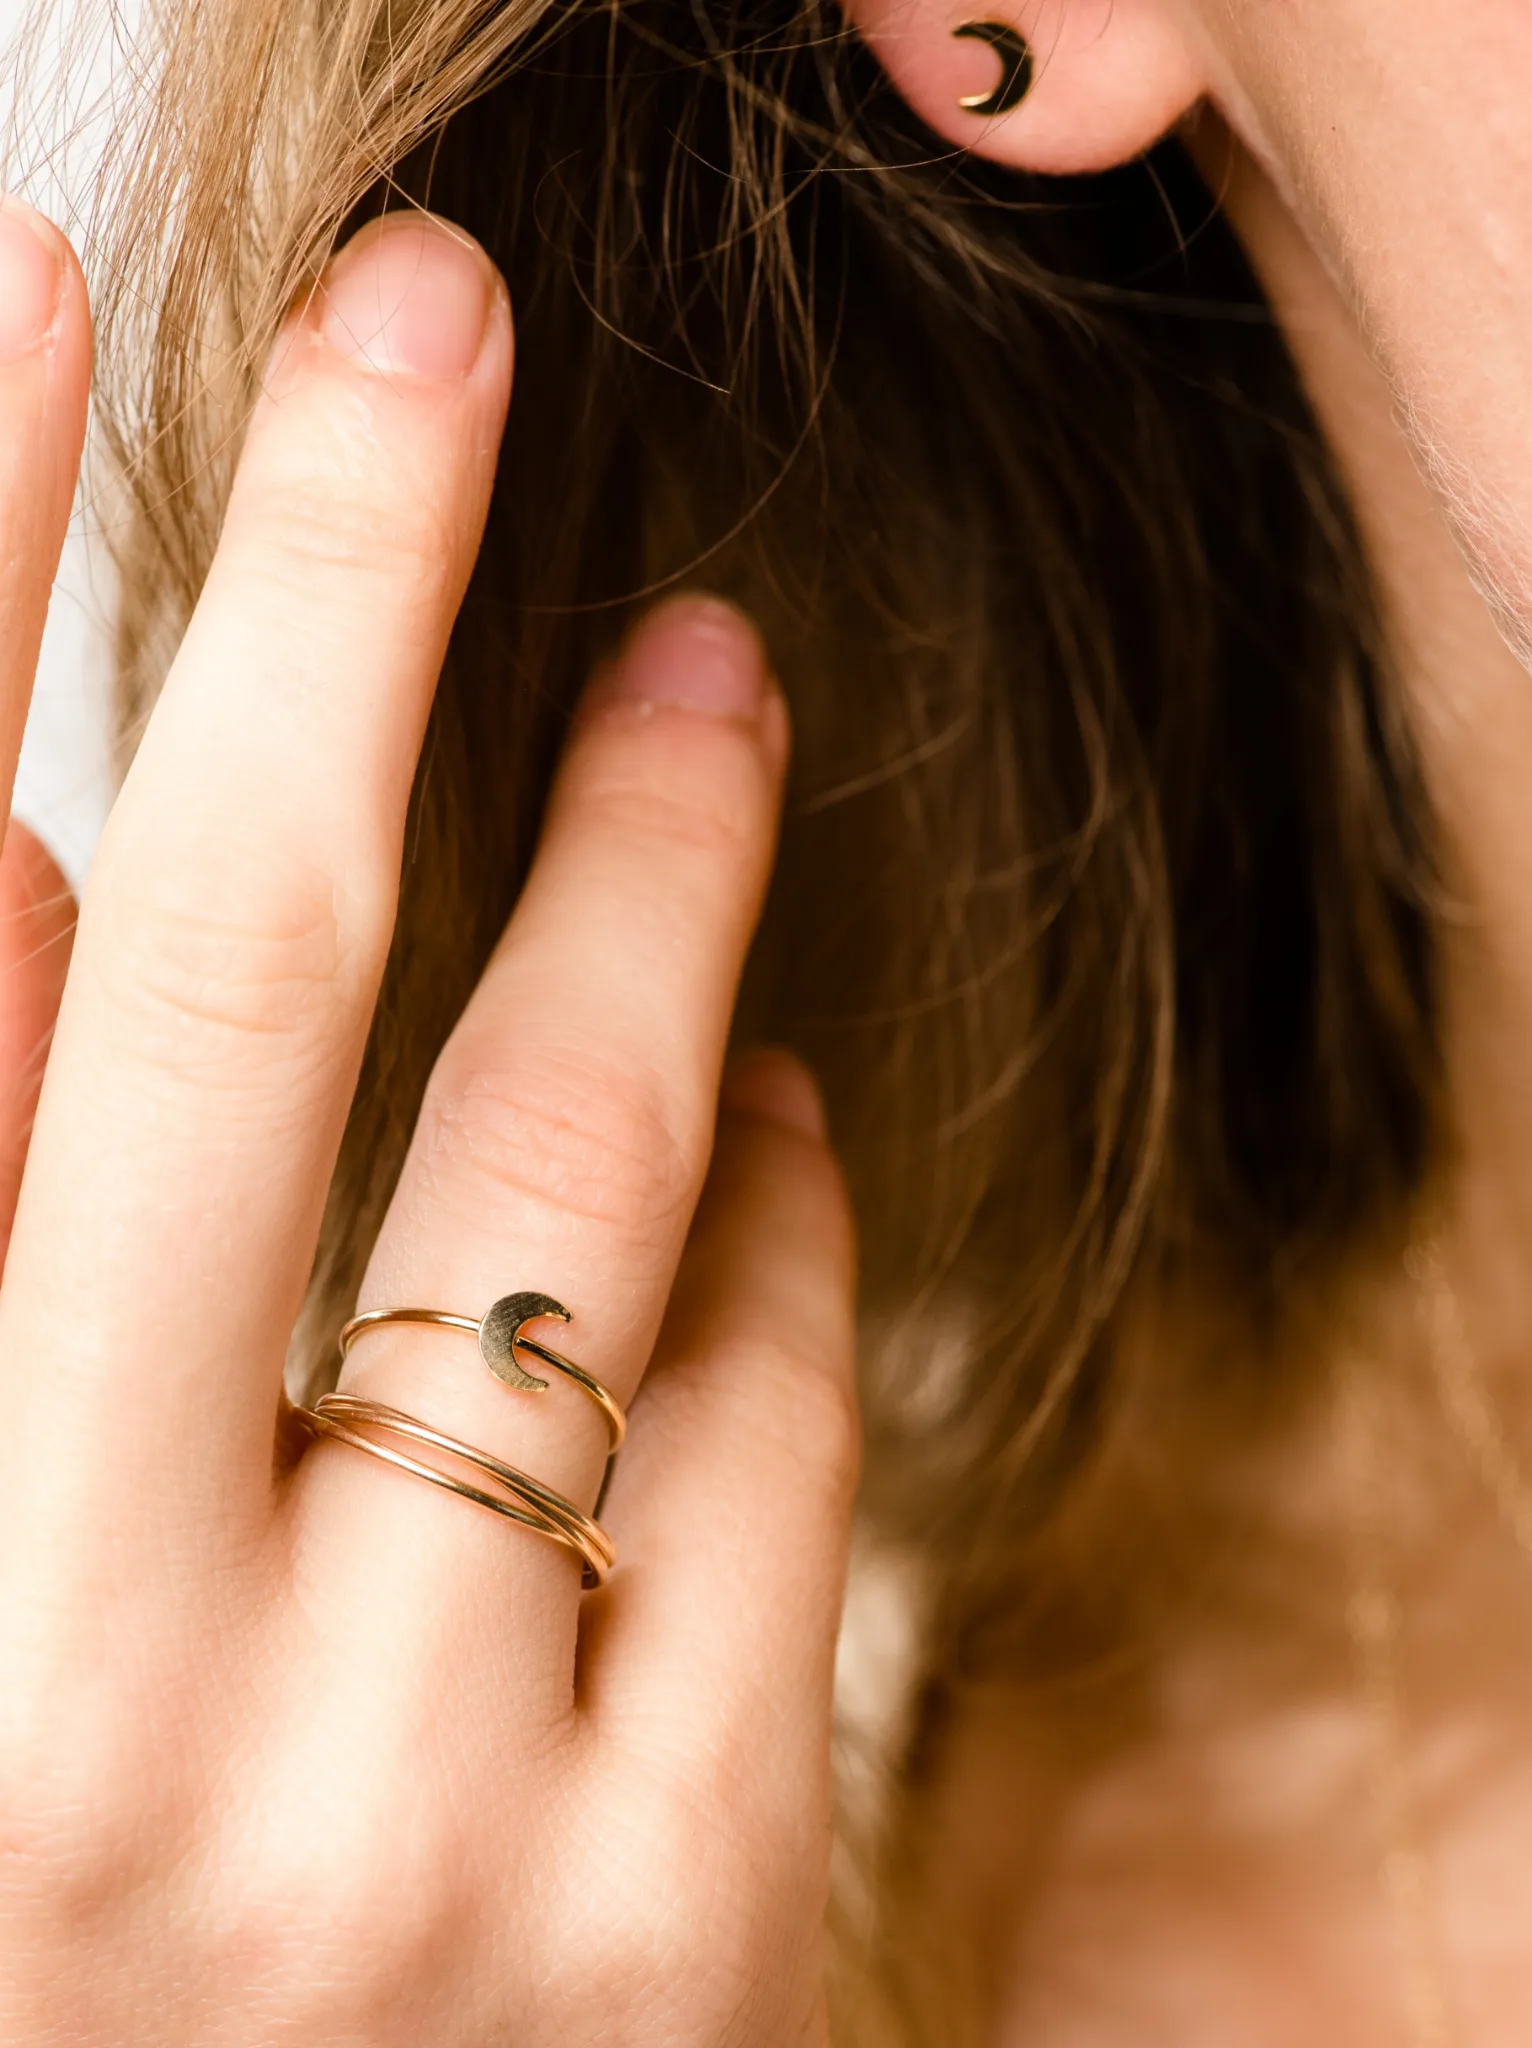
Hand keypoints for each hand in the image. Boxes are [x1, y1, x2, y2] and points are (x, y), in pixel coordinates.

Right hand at [0, 200, 857, 2043]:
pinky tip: (772, 1136)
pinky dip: (785, 1234)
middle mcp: (99, 1716)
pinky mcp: (679, 1931)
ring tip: (699, 710)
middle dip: (346, 592)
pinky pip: (786, 1445)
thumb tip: (26, 878)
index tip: (50, 302)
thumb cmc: (56, 1902)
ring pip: (595, 1202)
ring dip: (655, 897)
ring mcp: (428, 1832)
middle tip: (447, 339)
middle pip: (260, 992)